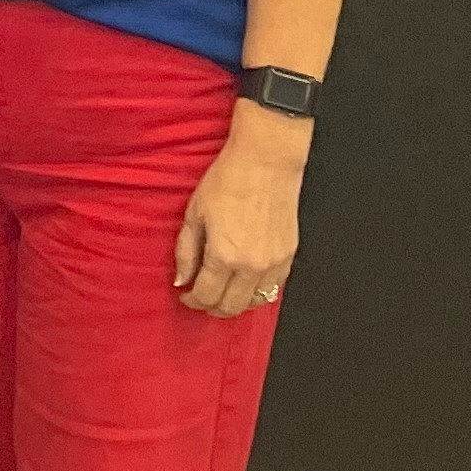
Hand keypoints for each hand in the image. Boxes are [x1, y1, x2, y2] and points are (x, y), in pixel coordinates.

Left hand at [173, 118, 303, 315]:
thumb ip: (186, 252)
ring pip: (255, 302)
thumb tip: (181, 279)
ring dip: (236, 303)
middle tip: (201, 298)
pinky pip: (274, 288)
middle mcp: (251, 266)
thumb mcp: (194, 214)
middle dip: (212, 308)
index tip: (185, 295)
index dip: (192, 301)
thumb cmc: (228, 181)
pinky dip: (257, 291)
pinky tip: (245, 283)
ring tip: (222, 292)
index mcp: (224, 256)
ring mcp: (274, 263)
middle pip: (231, 307)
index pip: (206, 296)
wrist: (265, 162)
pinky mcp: (289, 255)